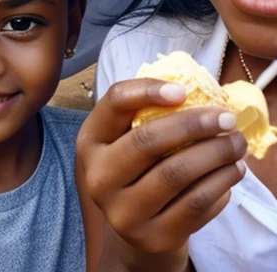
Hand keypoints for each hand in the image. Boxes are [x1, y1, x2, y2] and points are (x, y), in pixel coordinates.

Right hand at [77, 78, 246, 258]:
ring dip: (216, 155)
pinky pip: (194, 205)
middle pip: (148, 140)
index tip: (183, 90)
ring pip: (176, 174)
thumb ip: (145, 112)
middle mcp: (99, 177)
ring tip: (236, 144)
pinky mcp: (153, 237)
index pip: (115, 103)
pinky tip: (231, 171)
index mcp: (90, 141)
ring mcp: (123, 212)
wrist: (133, 226)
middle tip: (227, 119)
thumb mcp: (124, 137)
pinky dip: (220, 184)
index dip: (147, 91)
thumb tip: (194, 91)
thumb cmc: (135, 166)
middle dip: (195, 125)